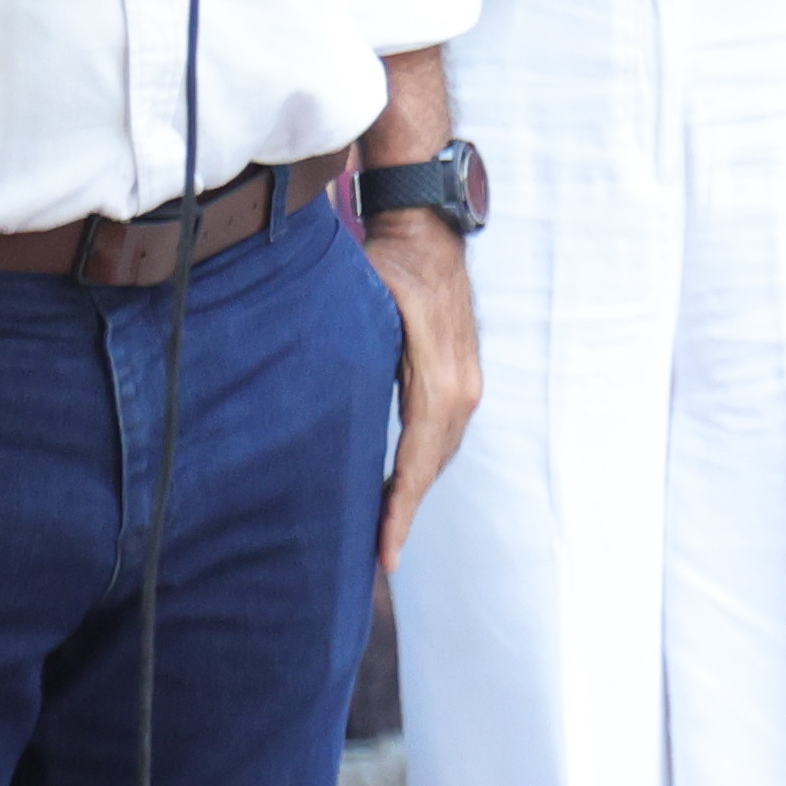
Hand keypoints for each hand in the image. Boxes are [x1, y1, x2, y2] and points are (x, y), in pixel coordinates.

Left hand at [363, 209, 478, 573]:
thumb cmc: (387, 263)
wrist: (428, 228)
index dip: (398, 512)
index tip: (385, 556)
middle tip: (377, 557)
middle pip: (430, 468)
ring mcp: (467, 385)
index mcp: (438, 382)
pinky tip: (397, 481)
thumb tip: (318, 404)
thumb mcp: (364, 308)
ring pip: (439, 455)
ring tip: (384, 529)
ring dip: (413, 490)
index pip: (415, 463)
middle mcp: (461, 390)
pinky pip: (443, 436)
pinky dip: (422, 464)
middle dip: (403, 513)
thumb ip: (350, 358)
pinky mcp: (463, 378)